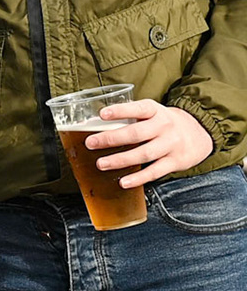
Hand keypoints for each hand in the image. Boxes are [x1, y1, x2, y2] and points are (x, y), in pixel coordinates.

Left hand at [84, 101, 213, 187]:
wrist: (199, 133)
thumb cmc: (163, 123)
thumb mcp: (151, 113)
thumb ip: (131, 117)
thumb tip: (94, 124)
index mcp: (155, 111)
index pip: (138, 108)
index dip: (120, 111)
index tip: (102, 114)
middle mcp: (164, 126)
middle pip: (136, 133)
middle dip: (111, 139)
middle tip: (91, 143)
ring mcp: (171, 144)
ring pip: (144, 153)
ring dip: (120, 160)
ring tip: (101, 163)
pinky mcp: (175, 161)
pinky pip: (155, 171)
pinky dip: (138, 178)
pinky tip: (123, 181)